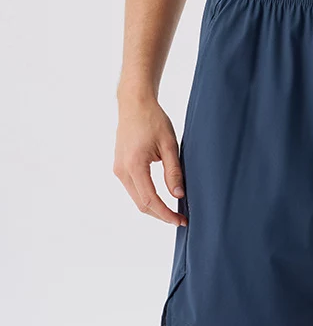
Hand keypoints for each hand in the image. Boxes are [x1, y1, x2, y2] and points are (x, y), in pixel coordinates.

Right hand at [113, 94, 186, 225]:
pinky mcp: (120, 167)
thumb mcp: (170, 145)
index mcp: (134, 165)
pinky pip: (134, 189)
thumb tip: (178, 195)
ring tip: (174, 212)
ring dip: (154, 208)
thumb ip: (173, 172)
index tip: (181, 221)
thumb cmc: (153, 120)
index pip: (150, 200)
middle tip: (181, 220)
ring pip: (137, 199)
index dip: (166, 214)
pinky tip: (162, 200)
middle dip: (161, 215)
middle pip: (141, 204)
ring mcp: (119, 169)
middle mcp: (122, 170)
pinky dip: (148, 198)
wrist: (134, 104)